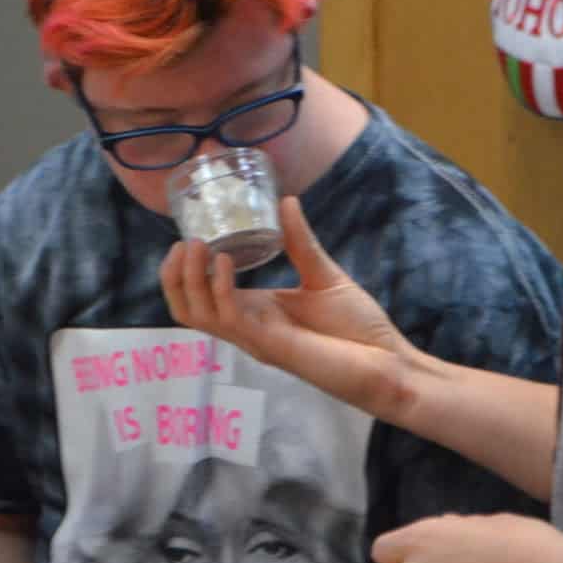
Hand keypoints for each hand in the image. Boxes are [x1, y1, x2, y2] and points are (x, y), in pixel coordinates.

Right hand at [159, 195, 425, 422]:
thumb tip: (286, 201)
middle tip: (184, 242)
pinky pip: (230, 320)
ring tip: (197, 246)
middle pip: (188, 308)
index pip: (202, 296)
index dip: (184, 270)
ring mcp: (256, 339)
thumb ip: (300, 242)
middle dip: (175, 276)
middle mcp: (248, 327)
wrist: (388, 362)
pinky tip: (224, 261)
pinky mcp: (270, 346)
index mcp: (256, 311)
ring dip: (190, 280)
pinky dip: (220, 290)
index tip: (188, 235)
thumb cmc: (358, 327)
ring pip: (199, 315)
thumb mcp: (323, 274)